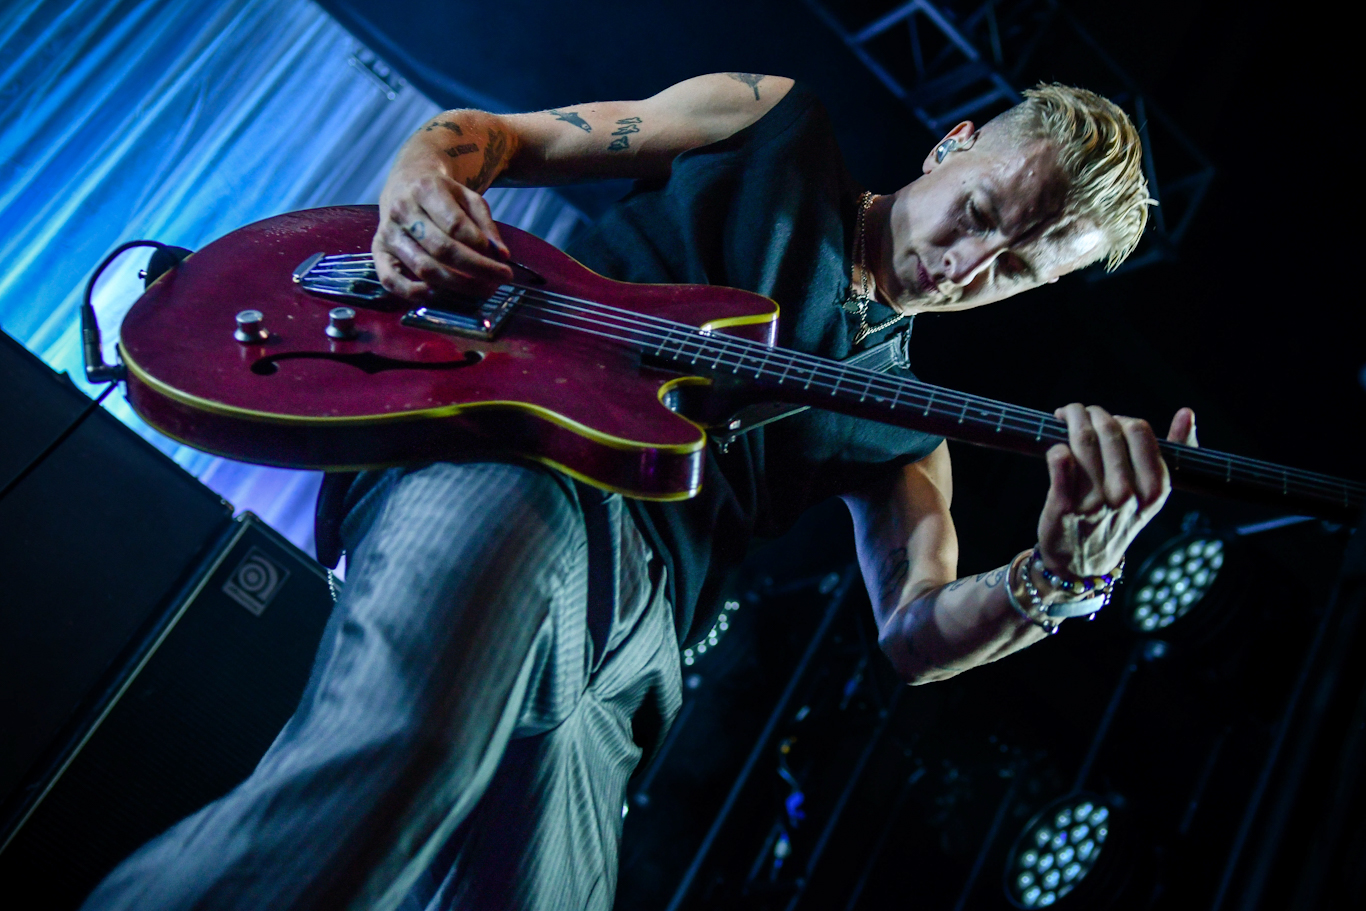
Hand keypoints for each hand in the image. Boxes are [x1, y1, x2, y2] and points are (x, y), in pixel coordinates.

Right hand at [372, 162, 512, 299]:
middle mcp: (402, 210)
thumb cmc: (443, 194)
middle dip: (475, 269)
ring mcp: (387, 232)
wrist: (407, 180)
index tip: (502, 261)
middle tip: (499, 280)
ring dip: (456, 285)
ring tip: (482, 289)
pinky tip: (438, 295)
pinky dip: (413, 293)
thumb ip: (486, 224)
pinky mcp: (377, 251)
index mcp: (426, 189)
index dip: (480, 246)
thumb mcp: (469, 198)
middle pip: (441, 249)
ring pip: (423, 267)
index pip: (455, 224)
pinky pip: (390, 280)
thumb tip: (501, 255)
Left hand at [1036, 404, 1197, 580]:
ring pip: (1082, 440)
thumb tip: (1188, 413)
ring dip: (1071, 419)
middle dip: (1090, 413)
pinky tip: (1055, 447)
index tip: (1106, 420)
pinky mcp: (1064, 508)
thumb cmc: (1118, 517)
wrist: (1083, 563)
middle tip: (1078, 413)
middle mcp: (1126, 496)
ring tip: (1064, 417)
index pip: (1139, 430)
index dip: (1119, 418)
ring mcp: (1095, 502)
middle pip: (1108, 430)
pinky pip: (1059, 462)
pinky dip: (1056, 448)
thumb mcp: (1151, 493)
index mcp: (1154, 489)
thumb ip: (1173, 452)